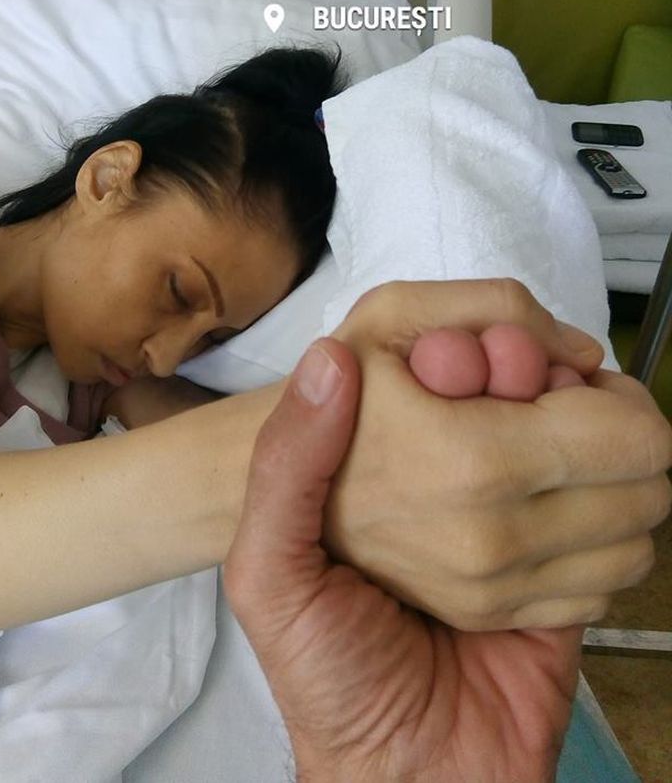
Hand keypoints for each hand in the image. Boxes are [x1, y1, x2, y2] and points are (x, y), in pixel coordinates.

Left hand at [224, 324, 668, 782]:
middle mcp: (461, 479)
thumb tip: (326, 358)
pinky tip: (597, 509)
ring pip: (587, 437)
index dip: (476, 350)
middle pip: (530, 389)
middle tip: (529, 401)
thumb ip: (284, 469)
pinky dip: (619, 506)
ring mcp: (522, 519)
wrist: (407, 775)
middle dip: (542, 387)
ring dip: (594, 434)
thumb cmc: (326, 671)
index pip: (452, 364)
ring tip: (557, 459)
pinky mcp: (574, 566)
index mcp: (395, 465)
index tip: (468, 364)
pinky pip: (618, 516)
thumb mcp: (270, 574)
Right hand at [326, 280, 671, 629]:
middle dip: (618, 445)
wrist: (292, 502)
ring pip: (634, 546)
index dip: (617, 397)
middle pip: (646, 491)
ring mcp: (500, 589)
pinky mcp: (498, 620)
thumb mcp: (389, 316)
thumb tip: (580, 352)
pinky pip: (599, 590)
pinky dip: (587, 549)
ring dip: (609, 500)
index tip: (568, 386)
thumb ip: (491, 308)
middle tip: (558, 422)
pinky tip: (535, 516)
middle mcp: (497, 537)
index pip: (636, 437)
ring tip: (545, 470)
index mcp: (476, 457)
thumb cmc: (343, 403)